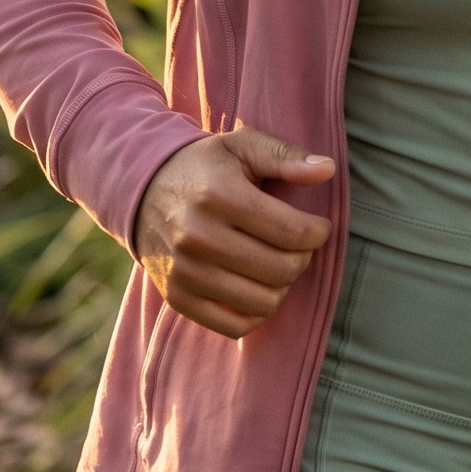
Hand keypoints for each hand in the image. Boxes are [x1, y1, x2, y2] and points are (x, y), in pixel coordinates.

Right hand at [132, 126, 334, 339]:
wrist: (142, 190)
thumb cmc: (205, 166)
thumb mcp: (242, 146)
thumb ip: (285, 156)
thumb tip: (328, 169)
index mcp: (218, 195)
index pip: (291, 231)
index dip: (317, 232)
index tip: (317, 226)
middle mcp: (198, 237)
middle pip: (281, 269)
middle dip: (303, 258)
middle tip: (298, 244)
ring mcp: (185, 272)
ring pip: (263, 301)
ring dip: (283, 285)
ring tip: (278, 262)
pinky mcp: (178, 298)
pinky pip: (235, 325)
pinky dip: (257, 311)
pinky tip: (258, 285)